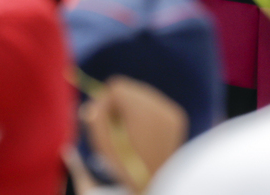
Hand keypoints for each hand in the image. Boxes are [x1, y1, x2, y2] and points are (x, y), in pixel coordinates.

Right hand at [82, 76, 186, 192]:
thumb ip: (94, 118)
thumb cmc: (126, 166)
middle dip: (119, 103)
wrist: (158, 182)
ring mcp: (171, 111)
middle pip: (131, 88)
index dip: (106, 101)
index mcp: (142, 110)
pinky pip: (155, 104)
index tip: (104, 119)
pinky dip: (145, 112)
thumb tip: (92, 105)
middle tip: (115, 124)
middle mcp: (160, 106)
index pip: (117, 87)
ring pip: (143, 95)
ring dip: (132, 107)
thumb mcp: (102, 143)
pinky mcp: (177, 116)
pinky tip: (142, 131)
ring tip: (128, 129)